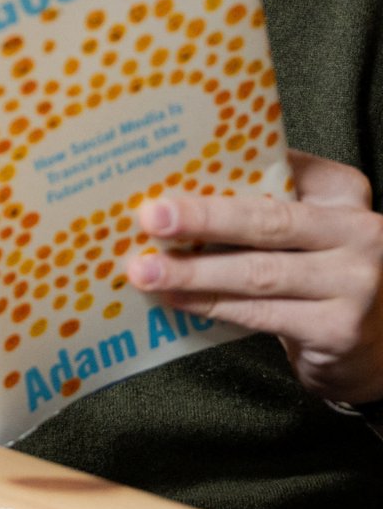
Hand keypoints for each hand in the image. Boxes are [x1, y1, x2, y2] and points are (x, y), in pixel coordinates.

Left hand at [126, 149, 382, 403]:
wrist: (376, 346)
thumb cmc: (322, 269)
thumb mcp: (309, 224)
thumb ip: (266, 200)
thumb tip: (176, 184)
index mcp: (343, 190)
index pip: (280, 167)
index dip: (224, 166)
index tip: (171, 163)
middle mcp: (358, 232)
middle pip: (266, 220)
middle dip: (202, 218)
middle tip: (151, 217)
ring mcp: (354, 284)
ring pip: (257, 272)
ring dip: (194, 271)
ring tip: (147, 269)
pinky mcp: (338, 329)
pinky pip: (260, 313)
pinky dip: (211, 305)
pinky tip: (176, 299)